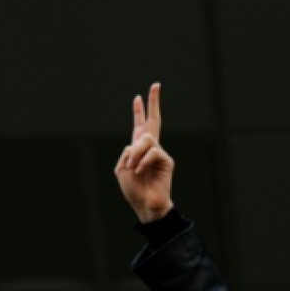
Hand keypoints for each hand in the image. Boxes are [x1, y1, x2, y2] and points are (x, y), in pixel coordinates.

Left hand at [114, 82, 174, 223]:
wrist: (145, 205)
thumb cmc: (133, 190)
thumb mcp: (122, 169)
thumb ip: (128, 152)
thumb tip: (140, 143)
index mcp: (138, 150)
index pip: (140, 127)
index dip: (138, 113)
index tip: (137, 98)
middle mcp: (151, 149)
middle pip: (154, 121)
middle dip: (154, 103)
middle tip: (156, 85)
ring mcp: (160, 154)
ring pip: (147, 139)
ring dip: (136, 153)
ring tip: (132, 167)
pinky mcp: (167, 161)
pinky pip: (153, 152)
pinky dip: (143, 161)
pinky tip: (140, 171)